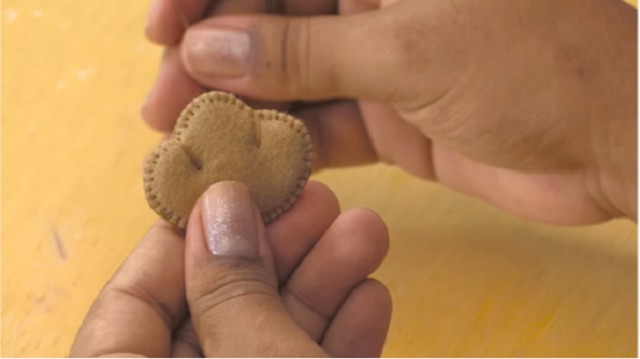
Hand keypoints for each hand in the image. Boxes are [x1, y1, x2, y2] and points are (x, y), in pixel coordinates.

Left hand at [70, 181, 390, 356]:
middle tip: (317, 199)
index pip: (133, 301)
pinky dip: (342, 336)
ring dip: (324, 285)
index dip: (186, 238)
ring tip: (364, 231)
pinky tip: (370, 295)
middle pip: (218, 309)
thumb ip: (232, 292)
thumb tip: (221, 207)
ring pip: (274, 336)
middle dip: (278, 250)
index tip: (236, 188)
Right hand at [142, 0, 636, 224]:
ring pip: (291, 76)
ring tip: (189, 134)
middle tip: (166, 97)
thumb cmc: (535, 66)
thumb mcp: (408, 50)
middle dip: (214, 55)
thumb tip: (210, 48)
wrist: (607, 145)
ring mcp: (381, 60)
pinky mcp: (391, 115)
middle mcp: (376, 3)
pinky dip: (288, 144)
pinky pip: (324, 125)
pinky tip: (251, 162)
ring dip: (241, 105)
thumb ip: (305, 54)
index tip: (165, 24)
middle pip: (272, 18)